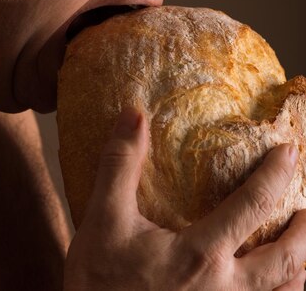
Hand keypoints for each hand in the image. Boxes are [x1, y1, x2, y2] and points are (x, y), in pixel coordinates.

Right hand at [63, 107, 305, 290]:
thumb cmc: (99, 282)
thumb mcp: (104, 219)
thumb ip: (121, 164)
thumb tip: (133, 113)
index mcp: (200, 254)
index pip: (253, 205)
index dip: (276, 175)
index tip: (289, 151)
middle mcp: (224, 288)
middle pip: (286, 261)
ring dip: (302, 271)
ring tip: (304, 251)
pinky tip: (276, 287)